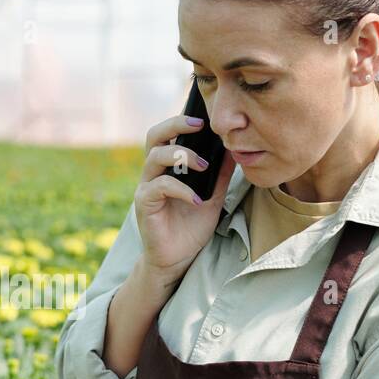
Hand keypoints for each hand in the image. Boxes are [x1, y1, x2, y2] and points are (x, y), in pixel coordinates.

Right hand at [135, 114, 235, 286]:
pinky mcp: (144, 204)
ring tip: (204, 167)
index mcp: (167, 167)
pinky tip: (197, 200)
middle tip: (199, 125)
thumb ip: (220, 175)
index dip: (182, 121)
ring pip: (155, 157)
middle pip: (154, 136)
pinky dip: (181, 189)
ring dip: (182, 156)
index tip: (205, 118)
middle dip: (175, 125)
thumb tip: (234, 150)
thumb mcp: (213, 197)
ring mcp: (146, 187)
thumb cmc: (190, 228)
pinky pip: (160, 186)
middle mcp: (153, 173)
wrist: (176, 260)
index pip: (168, 134)